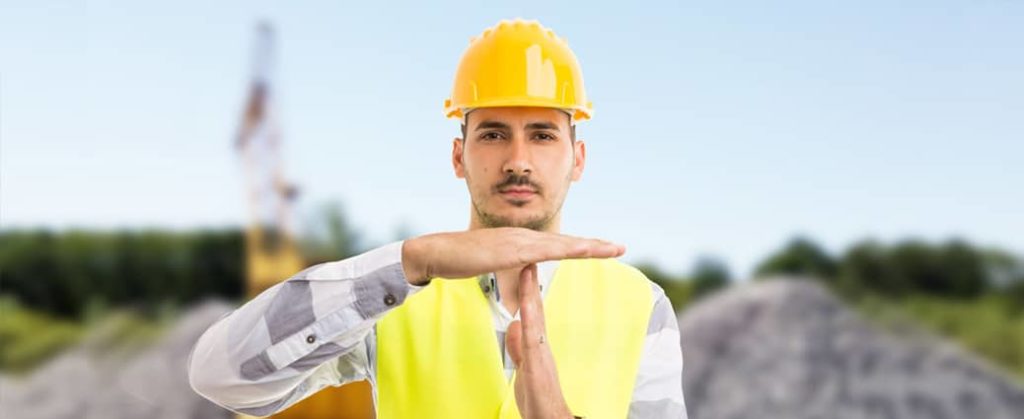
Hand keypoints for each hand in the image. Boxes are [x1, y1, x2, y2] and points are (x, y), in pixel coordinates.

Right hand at [401, 227, 623, 284]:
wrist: (433, 252)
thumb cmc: (457, 260)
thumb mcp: (490, 264)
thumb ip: (508, 267)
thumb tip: (520, 275)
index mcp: (519, 241)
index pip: (556, 245)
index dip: (580, 246)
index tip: (603, 249)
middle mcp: (522, 237)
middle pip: (565, 241)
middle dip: (594, 245)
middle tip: (621, 247)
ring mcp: (516, 241)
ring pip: (559, 244)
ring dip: (587, 246)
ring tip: (611, 249)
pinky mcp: (508, 250)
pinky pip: (542, 252)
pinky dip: (563, 250)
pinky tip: (579, 251)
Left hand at [506, 264, 573, 418]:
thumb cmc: (538, 399)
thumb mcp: (524, 367)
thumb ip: (519, 347)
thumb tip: (514, 327)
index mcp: (536, 345)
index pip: (532, 310)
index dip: (528, 287)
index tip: (525, 264)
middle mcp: (541, 345)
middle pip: (535, 308)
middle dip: (531, 282)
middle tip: (529, 256)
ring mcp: (541, 355)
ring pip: (536, 319)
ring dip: (532, 294)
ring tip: (529, 269)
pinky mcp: (539, 367)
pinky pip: (532, 341)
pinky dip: (530, 322)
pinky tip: (526, 307)